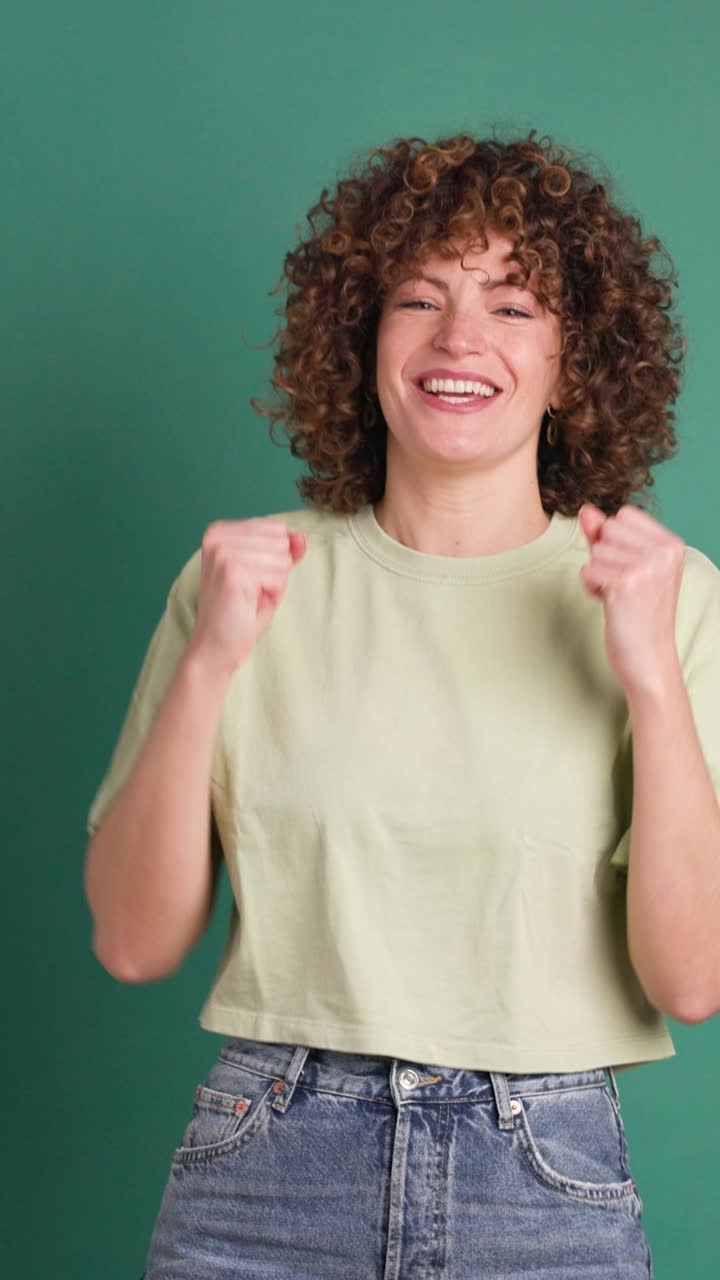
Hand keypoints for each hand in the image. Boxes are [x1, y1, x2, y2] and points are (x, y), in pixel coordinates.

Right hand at [188, 518, 306, 677]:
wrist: (216, 646)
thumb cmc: (240, 610)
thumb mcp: (267, 572)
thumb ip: (285, 550)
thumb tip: (301, 537)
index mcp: (220, 530)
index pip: (277, 528)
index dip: (273, 558)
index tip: (250, 577)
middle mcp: (218, 536)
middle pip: (281, 541)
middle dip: (275, 570)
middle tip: (250, 590)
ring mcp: (224, 553)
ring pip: (283, 559)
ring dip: (274, 584)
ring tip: (250, 597)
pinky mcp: (233, 572)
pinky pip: (280, 577)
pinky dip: (272, 594)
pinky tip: (250, 603)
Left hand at [578, 502, 685, 691]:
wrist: (648, 657)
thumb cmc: (637, 613)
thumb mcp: (627, 566)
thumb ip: (605, 535)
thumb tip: (585, 509)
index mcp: (672, 544)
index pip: (624, 515)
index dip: (615, 541)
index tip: (629, 568)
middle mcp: (664, 552)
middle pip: (608, 529)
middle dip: (604, 557)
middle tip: (623, 585)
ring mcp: (647, 567)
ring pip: (595, 551)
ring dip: (597, 574)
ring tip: (618, 596)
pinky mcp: (626, 584)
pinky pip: (587, 570)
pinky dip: (591, 588)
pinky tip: (610, 604)